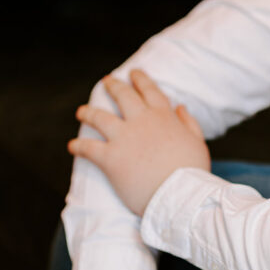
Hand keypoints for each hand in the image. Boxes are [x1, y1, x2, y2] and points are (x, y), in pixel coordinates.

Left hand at [68, 69, 210, 215]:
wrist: (179, 195)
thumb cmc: (192, 172)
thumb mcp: (197, 142)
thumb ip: (189, 122)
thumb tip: (180, 106)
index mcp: (164, 117)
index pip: (149, 91)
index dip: (140, 79)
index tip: (134, 73)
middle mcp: (141, 121)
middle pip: (123, 96)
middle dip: (113, 86)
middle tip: (106, 81)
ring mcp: (123, 138)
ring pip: (99, 117)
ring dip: (88, 112)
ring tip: (81, 111)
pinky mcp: (110, 158)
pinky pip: (88, 148)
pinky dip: (78, 146)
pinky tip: (72, 146)